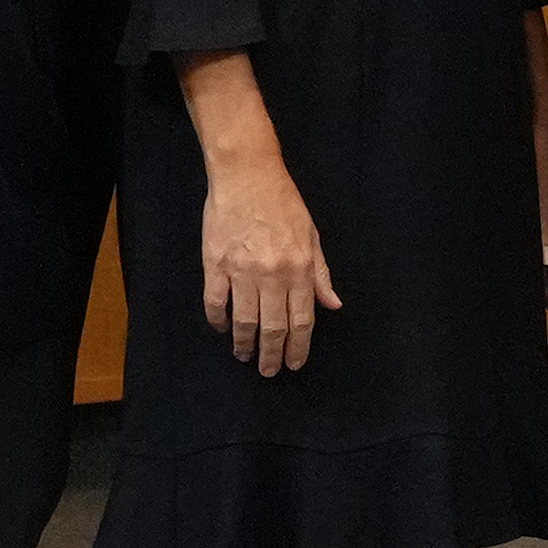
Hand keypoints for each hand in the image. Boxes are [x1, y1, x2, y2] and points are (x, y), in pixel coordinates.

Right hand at [202, 156, 342, 374]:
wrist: (247, 176)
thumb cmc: (283, 203)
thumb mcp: (312, 236)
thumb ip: (320, 274)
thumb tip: (332, 305)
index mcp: (299, 269)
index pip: (302, 320)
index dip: (299, 347)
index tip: (295, 364)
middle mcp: (272, 274)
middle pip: (273, 328)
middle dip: (272, 355)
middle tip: (269, 371)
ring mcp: (241, 270)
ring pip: (244, 321)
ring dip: (245, 344)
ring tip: (245, 356)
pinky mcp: (215, 263)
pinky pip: (215, 301)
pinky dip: (218, 320)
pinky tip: (222, 329)